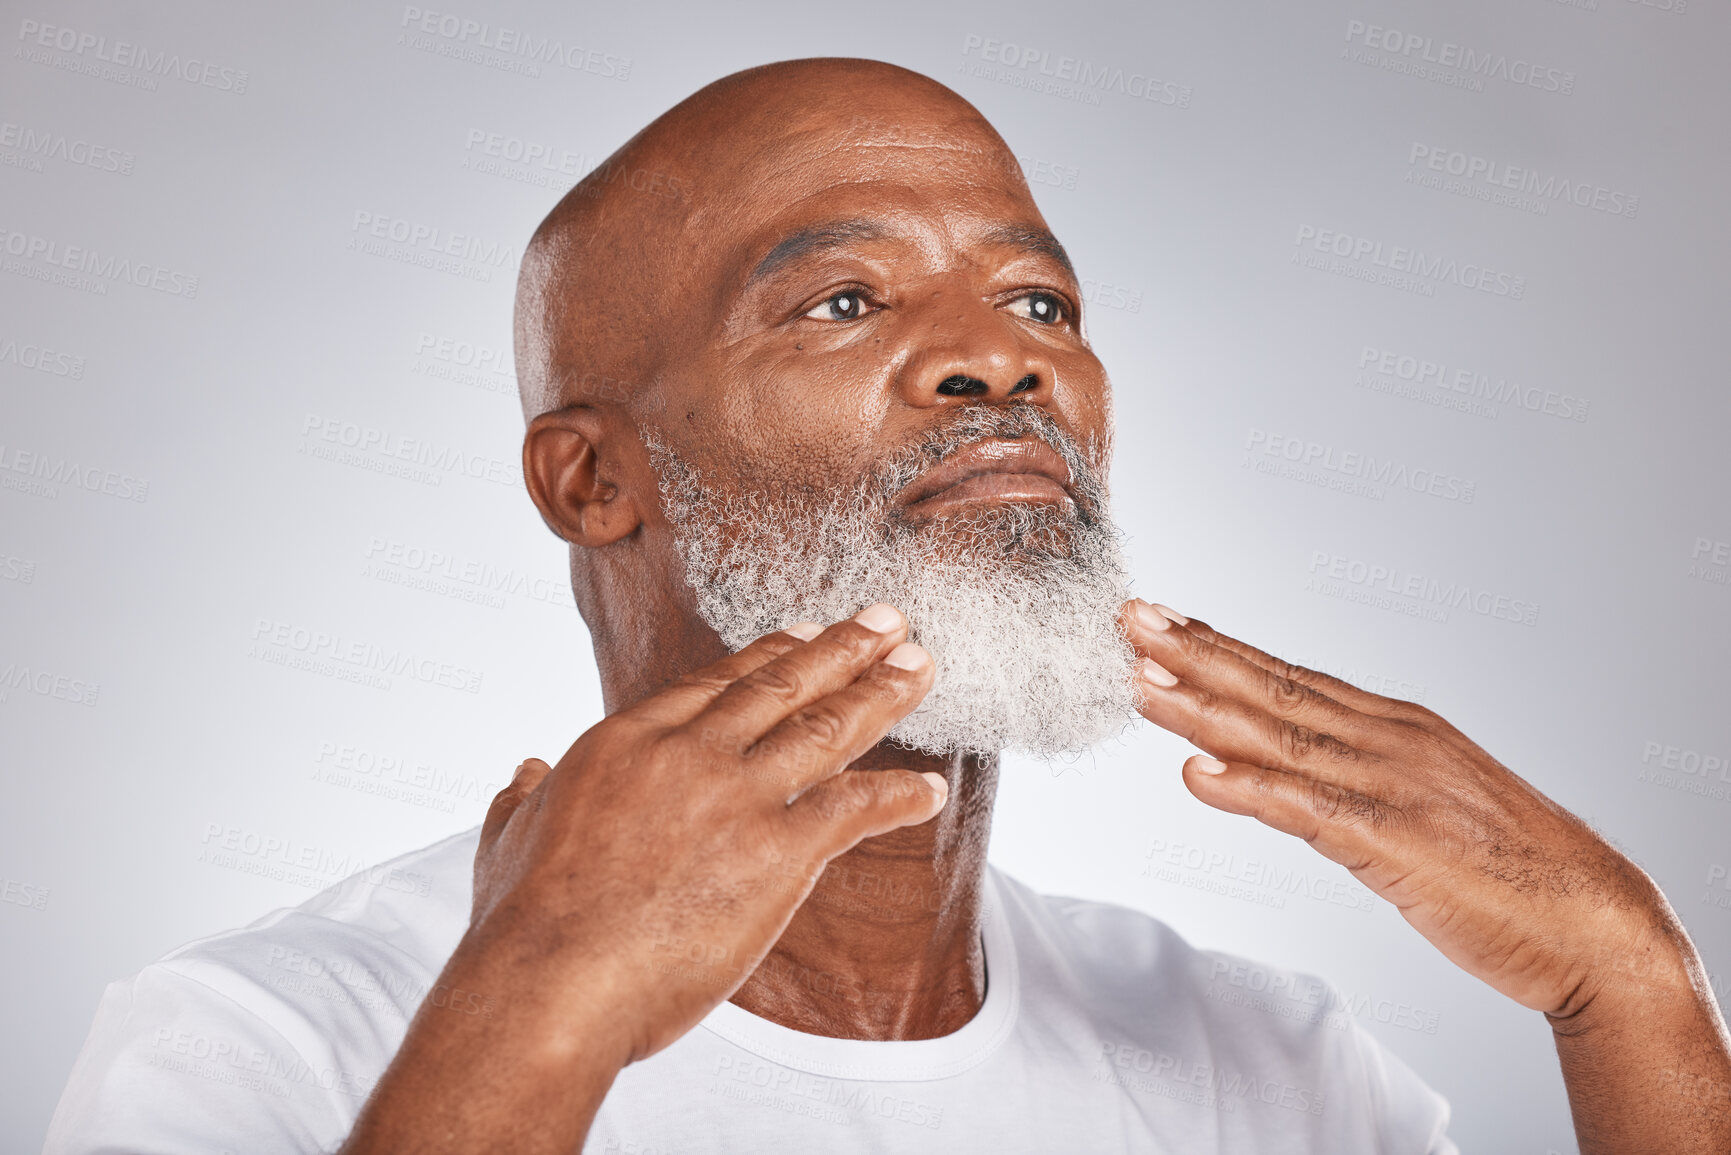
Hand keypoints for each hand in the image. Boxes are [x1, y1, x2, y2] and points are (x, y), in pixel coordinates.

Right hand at [343, 605, 944, 1152]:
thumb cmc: (521, 925)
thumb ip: (525, 799)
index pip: (718, 682)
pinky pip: (855, 809)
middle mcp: (689, 751)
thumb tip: (526, 773)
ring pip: (826, 728)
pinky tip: (932, 792)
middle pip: (783, 685)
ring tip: (920, 667)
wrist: (548, 981)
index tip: (808, 634)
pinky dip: (900, 797)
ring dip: (881, 694)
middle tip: (888, 621)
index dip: (771, 654)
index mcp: (627, 740)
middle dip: (844, 649)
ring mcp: (736, 796)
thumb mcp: (509, 841)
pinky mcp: (777, 852)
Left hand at [1119, 599, 1676, 1018]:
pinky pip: (1310, 811)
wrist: (1594, 921)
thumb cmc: (1506, 870)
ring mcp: (1394, 787)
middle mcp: (1390, 741)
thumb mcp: (1416, 805)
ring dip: (1201, 708)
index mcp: (1396, 727)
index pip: (1289, 677)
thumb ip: (1337, 783)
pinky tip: (1198, 775)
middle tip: (1130, 617)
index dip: (1219, 649)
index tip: (1162, 621)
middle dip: (1195, 653)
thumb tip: (1252, 771)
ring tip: (1140, 680)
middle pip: (1274, 688)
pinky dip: (1251, 790)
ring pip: (1279, 738)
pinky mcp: (1398, 843)